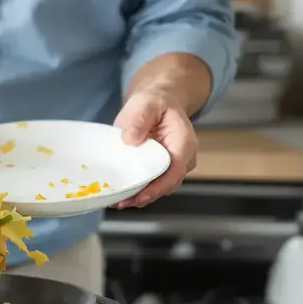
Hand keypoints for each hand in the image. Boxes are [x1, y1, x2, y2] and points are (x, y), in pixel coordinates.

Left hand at [112, 87, 198, 208]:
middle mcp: (183, 158)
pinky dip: (137, 190)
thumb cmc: (155, 102)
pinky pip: (151, 183)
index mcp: (184, 143)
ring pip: (159, 187)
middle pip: (167, 184)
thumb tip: (130, 139)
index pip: (175, 171)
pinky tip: (121, 193)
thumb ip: (139, 119)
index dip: (158, 187)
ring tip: (118, 201)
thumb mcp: (146, 103)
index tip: (140, 196)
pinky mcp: (160, 169)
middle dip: (145, 196)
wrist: (158, 102)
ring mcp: (172, 166)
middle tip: (121, 201)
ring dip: (139, 196)